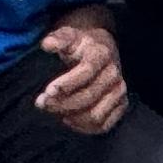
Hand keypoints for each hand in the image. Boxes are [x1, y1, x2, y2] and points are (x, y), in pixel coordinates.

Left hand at [34, 19, 130, 134]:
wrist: (101, 50)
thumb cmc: (80, 45)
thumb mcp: (68, 35)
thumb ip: (58, 39)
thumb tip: (47, 45)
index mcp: (101, 53)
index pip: (86, 71)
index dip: (67, 83)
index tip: (47, 91)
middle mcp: (114, 73)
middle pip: (88, 96)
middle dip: (62, 103)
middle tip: (41, 103)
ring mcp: (119, 90)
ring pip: (95, 114)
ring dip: (71, 116)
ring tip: (53, 110)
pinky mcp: (121, 104)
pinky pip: (103, 125)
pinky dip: (83, 127)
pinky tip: (68, 118)